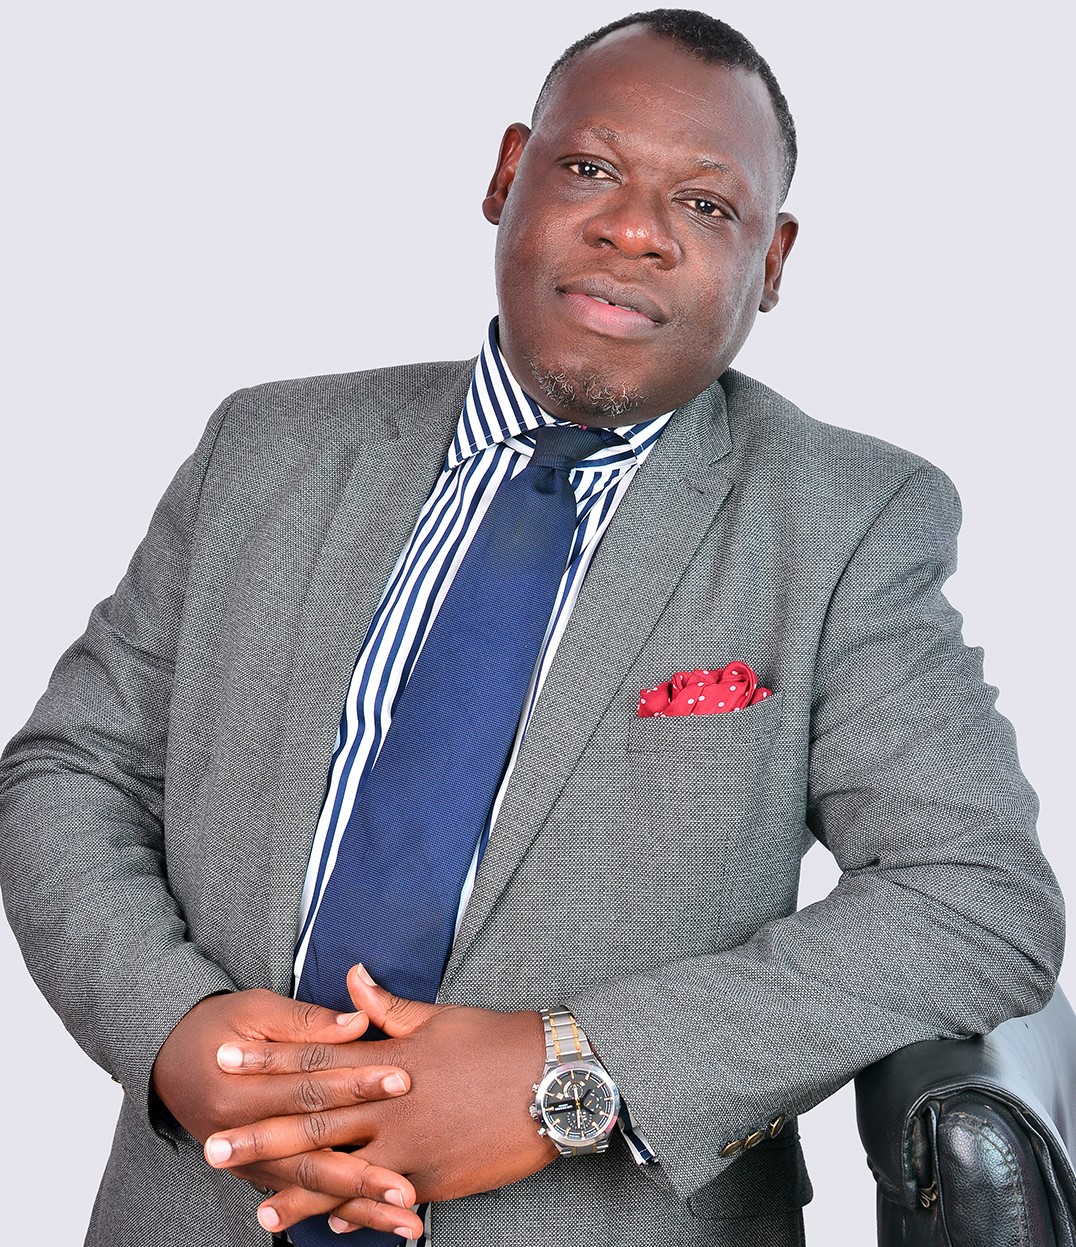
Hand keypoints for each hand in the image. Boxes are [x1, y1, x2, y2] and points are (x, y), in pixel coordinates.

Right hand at [151, 988, 424, 1238]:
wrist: (169, 1056)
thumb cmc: (220, 1026)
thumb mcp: (257, 1010)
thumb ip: (308, 1022)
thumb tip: (359, 1024)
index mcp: (239, 1090)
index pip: (309, 1088)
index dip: (357, 1083)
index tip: (403, 1080)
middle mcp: (240, 1136)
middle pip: (311, 1156)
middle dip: (363, 1174)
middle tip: (406, 1188)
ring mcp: (247, 1162)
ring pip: (309, 1189)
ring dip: (358, 1207)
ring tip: (403, 1221)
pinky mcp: (256, 1172)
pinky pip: (298, 1197)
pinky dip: (335, 1211)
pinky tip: (372, 1221)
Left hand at [205, 965, 555, 1233]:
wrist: (551, 1081)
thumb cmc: (496, 1041)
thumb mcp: (438, 1018)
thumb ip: (387, 1006)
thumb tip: (352, 976)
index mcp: (388, 1059)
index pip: (316, 1058)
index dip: (268, 1061)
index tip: (224, 1060)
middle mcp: (392, 1105)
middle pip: (315, 1121)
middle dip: (261, 1136)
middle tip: (213, 1148)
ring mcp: (411, 1147)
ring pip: (343, 1173)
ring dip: (298, 1193)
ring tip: (259, 1212)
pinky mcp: (435, 1178)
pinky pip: (385, 1198)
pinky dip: (357, 1212)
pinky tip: (330, 1226)